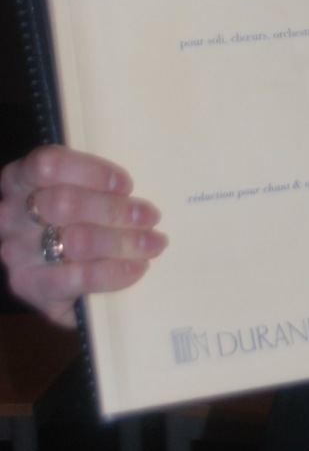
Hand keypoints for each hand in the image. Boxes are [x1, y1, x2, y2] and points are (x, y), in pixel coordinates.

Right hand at [0, 147, 165, 329]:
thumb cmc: (73, 220)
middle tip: (150, 217)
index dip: (92, 172)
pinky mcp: (28, 286)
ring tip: (152, 243)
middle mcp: (10, 214)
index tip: (127, 185)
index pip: (48, 164)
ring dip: (122, 241)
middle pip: (65, 203)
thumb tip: (143, 190)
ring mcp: (16, 252)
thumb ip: (96, 185)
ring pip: (75, 240)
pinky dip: (114, 272)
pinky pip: (77, 278)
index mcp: (19, 179)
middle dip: (114, 210)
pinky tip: (137, 268)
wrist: (57, 279)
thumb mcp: (77, 193)